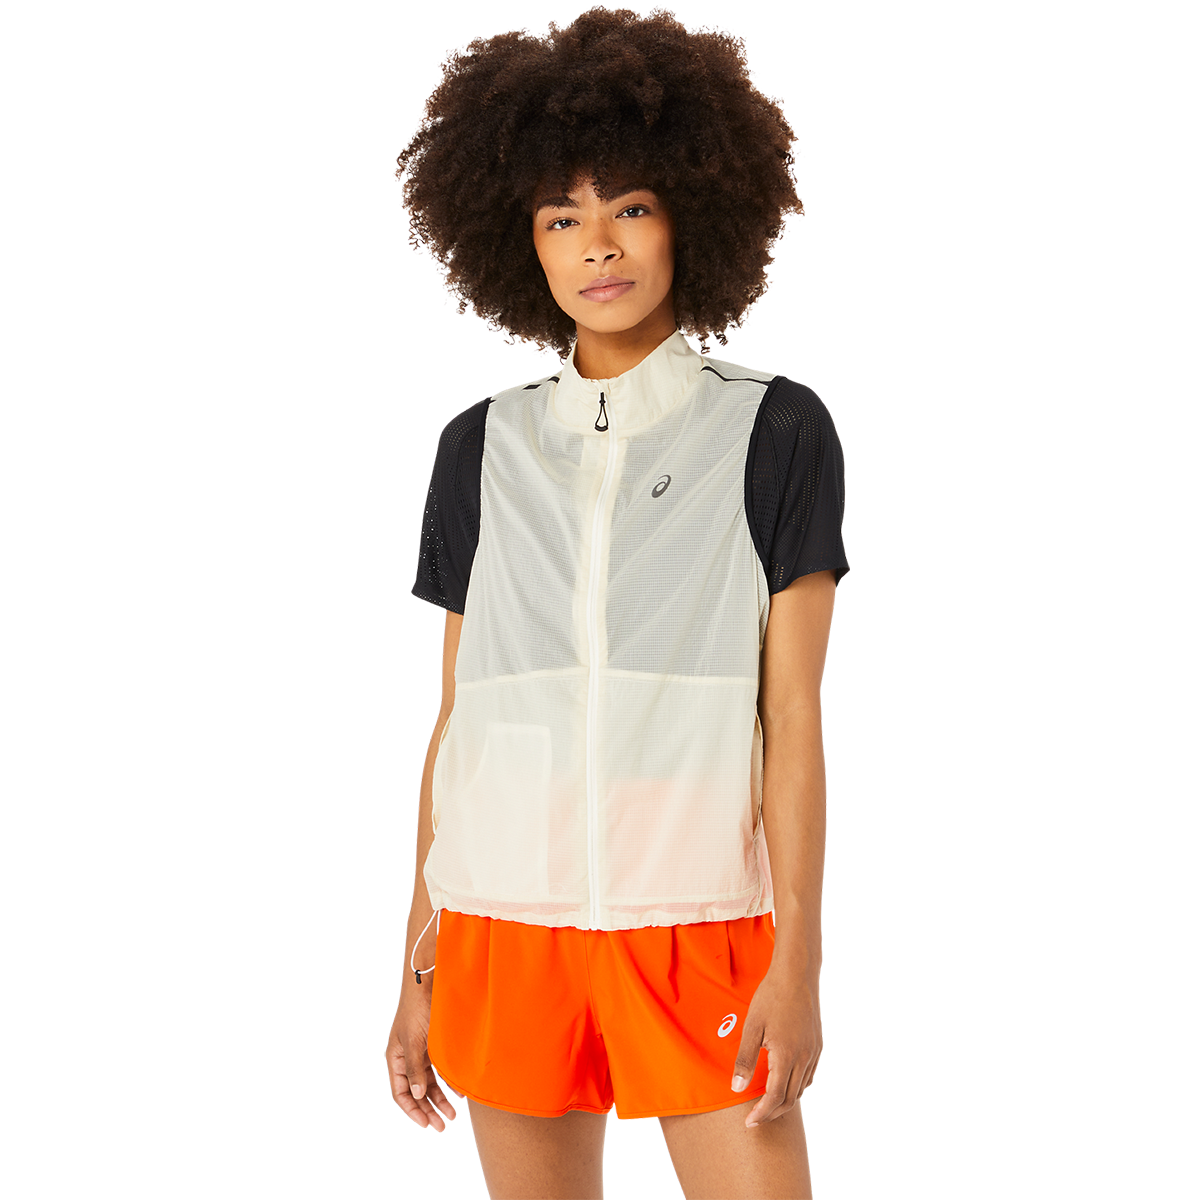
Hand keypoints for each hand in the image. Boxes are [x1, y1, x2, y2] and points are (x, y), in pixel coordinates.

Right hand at [385, 980, 457, 1134]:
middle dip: (427, 1108)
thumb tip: (419, 1094)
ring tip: (451, 1114)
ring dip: (439, 1099)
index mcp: (395, 1058)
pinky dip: (447, 1083)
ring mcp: (421, 1052)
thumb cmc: (416, 1008)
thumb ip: (415, 1068)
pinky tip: (458, 1094)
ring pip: (429, 1082)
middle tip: (441, 1125)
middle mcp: (407, 1057)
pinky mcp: (434, 1046)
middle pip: (416, 1090)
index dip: (412, 1109)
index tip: (425, 1123)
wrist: (429, 981)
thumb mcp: (413, 1040)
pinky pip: (440, 1071)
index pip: (401, 1091)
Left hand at [730, 966, 821, 1128]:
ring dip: (784, 1102)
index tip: (749, 1123)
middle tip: (755, 1118)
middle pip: (790, 1099)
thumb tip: (736, 1088)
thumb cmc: (770, 997)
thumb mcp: (752, 1027)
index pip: (774, 1097)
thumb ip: (745, 1059)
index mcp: (787, 1056)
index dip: (761, 1114)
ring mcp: (813, 1053)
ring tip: (766, 1105)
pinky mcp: (817, 1046)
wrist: (796, 975)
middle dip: (772, 1113)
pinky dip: (795, 1087)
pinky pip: (808, 1076)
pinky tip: (783, 1083)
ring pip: (801, 1090)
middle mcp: (804, 1058)